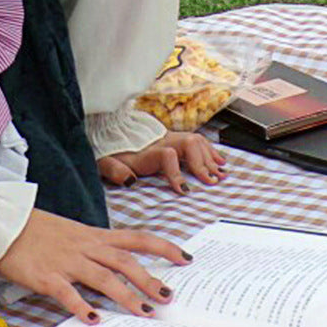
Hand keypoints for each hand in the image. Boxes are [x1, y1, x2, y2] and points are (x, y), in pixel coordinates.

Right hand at [0, 209, 190, 322]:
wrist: (3, 223)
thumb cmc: (39, 231)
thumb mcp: (75, 234)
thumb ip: (97, 249)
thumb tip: (120, 268)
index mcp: (96, 236)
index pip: (137, 238)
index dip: (163, 247)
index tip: (185, 258)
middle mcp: (86, 247)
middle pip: (126, 261)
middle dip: (150, 279)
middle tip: (169, 297)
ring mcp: (67, 261)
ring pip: (103, 277)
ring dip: (126, 296)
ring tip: (145, 313)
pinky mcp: (46, 276)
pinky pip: (66, 292)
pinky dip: (80, 306)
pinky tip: (93, 320)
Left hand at [97, 132, 226, 193]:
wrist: (110, 134)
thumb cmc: (110, 154)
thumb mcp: (104, 163)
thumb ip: (114, 170)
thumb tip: (129, 180)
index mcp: (147, 151)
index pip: (167, 156)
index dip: (177, 173)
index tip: (184, 191)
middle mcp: (162, 141)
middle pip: (189, 143)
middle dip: (203, 163)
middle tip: (212, 181)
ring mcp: (170, 138)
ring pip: (197, 141)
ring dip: (211, 157)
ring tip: (222, 173)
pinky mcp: (175, 140)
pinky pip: (199, 141)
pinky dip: (211, 151)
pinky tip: (220, 162)